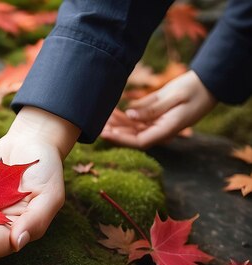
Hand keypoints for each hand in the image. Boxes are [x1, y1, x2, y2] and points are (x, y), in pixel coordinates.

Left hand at [101, 70, 215, 148]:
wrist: (207, 85)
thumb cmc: (194, 90)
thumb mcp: (174, 97)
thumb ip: (151, 108)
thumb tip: (129, 115)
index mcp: (167, 130)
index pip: (139, 142)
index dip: (121, 140)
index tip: (105, 133)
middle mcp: (160, 130)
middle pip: (132, 137)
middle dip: (114, 132)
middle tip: (95, 124)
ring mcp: (156, 124)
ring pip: (132, 128)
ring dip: (116, 124)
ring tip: (100, 116)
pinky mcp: (154, 116)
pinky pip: (135, 120)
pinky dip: (123, 116)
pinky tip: (111, 111)